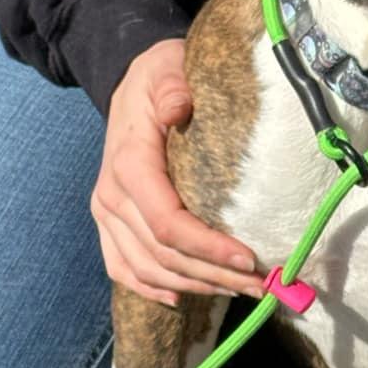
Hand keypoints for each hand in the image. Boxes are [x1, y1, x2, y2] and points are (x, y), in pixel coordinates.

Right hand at [91, 39, 265, 306]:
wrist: (131, 83)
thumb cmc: (159, 77)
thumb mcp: (167, 69)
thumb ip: (173, 87)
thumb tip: (179, 108)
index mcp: (129, 163)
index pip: (166, 222)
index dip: (207, 247)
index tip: (249, 258)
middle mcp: (110, 195)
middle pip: (162, 254)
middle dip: (214, 274)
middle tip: (261, 284)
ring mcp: (106, 214)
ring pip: (147, 269)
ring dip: (195, 286)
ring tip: (239, 289)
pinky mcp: (109, 224)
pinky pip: (123, 268)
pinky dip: (152, 289)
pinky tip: (184, 298)